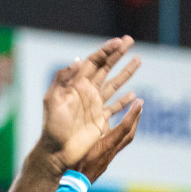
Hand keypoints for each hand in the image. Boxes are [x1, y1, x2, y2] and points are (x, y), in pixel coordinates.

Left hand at [34, 36, 142, 183]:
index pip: (93, 62)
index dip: (106, 50)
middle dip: (117, 54)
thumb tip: (77, 60)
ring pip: (113, 84)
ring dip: (125, 72)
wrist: (56, 151)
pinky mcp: (100, 119)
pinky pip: (115, 106)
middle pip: (105, 67)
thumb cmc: (52, 126)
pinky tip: (134, 94)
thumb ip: (63, 80)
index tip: (119, 41)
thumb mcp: (53, 100)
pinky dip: (125, 100)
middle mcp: (86, 91)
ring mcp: (94, 105)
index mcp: (75, 84)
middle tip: (130, 40)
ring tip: (138, 59)